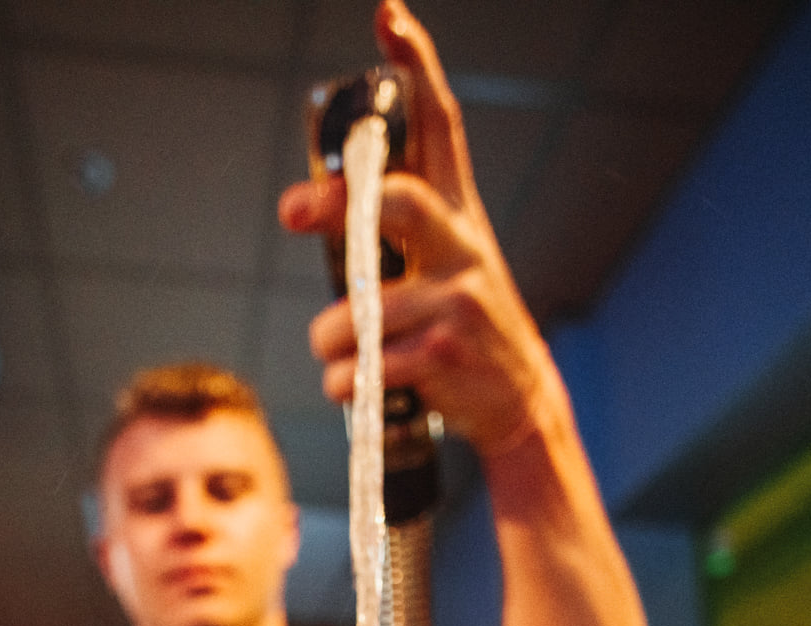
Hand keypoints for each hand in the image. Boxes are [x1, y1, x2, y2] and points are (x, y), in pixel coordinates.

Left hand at [277, 0, 564, 456]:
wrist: (518, 402)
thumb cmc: (459, 326)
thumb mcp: (442, 263)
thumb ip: (394, 226)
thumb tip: (310, 201)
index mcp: (457, 213)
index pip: (438, 126)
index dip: (415, 67)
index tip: (387, 16)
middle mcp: (463, 246)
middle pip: (399, 203)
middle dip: (336, 204)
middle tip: (292, 209)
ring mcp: (459, 300)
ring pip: (355, 310)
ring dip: (329, 340)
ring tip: (343, 352)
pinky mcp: (447, 354)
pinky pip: (360, 366)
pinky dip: (341, 383)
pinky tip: (356, 384)